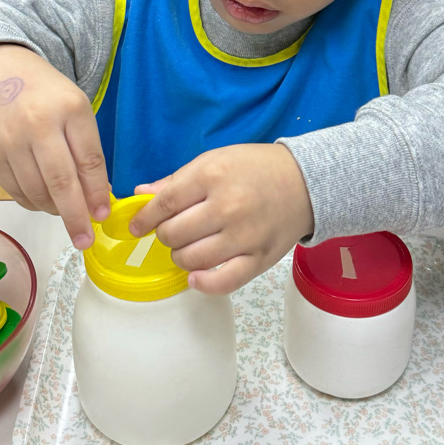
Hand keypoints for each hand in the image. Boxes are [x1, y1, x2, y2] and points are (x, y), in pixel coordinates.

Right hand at [0, 44, 110, 247]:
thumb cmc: (45, 94)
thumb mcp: (74, 107)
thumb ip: (87, 149)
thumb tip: (98, 197)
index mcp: (69, 109)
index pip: (89, 160)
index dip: (97, 193)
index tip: (102, 215)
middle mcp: (38, 124)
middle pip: (62, 182)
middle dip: (76, 217)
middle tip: (85, 239)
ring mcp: (10, 141)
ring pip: (37, 192)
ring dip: (55, 210)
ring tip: (65, 211)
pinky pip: (16, 192)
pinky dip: (34, 202)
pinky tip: (44, 200)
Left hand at [131, 144, 314, 294]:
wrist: (306, 181)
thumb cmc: (256, 168)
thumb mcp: (215, 160)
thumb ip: (177, 180)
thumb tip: (140, 195)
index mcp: (212, 176)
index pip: (165, 203)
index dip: (144, 218)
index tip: (137, 226)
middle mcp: (227, 207)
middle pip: (173, 234)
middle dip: (165, 235)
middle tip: (174, 230)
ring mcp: (244, 236)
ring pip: (191, 259)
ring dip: (181, 256)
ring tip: (189, 246)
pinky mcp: (259, 259)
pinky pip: (223, 282)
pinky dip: (202, 284)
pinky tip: (195, 276)